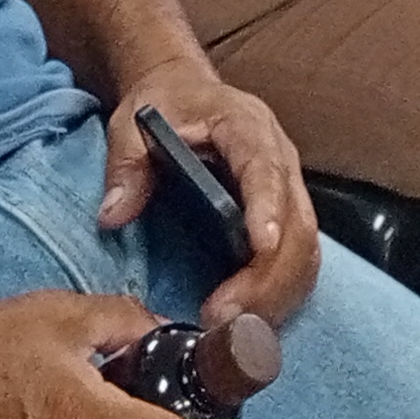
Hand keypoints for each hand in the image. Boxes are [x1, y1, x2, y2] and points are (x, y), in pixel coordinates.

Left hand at [100, 59, 321, 328]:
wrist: (185, 90)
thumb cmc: (165, 104)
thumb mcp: (132, 123)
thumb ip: (125, 166)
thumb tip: (113, 216)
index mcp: (247, 127)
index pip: (266, 169)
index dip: (268, 208)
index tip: (261, 246)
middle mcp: (280, 159)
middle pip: (297, 224)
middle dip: (267, 277)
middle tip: (223, 318)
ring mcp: (288, 190)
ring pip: (305, 250)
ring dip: (275, 295)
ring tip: (231, 329)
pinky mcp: (285, 217)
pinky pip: (298, 262)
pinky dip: (279, 295)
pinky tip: (246, 320)